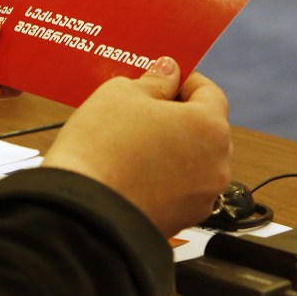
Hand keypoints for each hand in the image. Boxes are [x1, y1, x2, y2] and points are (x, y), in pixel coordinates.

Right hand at [41, 57, 231, 236]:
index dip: (184, 80)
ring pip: (192, 161)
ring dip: (171, 148)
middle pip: (204, 129)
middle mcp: (216, 167)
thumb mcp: (122, 94)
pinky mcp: (181, 221)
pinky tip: (132, 169)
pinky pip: (178, 188)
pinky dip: (162, 176)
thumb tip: (166, 73)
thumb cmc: (100, 150)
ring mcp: (201, 198)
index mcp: (210, 128)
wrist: (80, 214)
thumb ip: (154, 80)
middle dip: (178, 115)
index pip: (209, 92)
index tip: (164, 77)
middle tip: (144, 107)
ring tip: (132, 141)